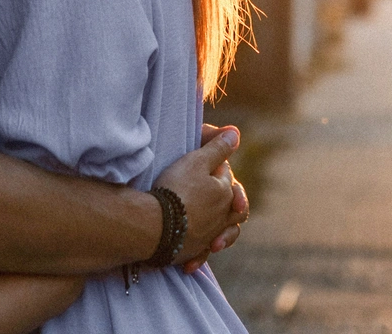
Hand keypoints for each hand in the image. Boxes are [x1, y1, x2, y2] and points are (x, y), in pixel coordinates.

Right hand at [154, 126, 240, 267]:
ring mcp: (208, 236)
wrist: (156, 224)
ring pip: (222, 235)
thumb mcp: (196, 161)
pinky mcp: (193, 251)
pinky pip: (200, 253)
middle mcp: (222, 218)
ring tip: (213, 232)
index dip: (218, 170)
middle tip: (220, 200)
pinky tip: (191, 260)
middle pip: (235, 212)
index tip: (205, 165)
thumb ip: (217, 148)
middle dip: (231, 205)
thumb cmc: (176, 189)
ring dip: (220, 234)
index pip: (229, 180)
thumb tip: (235, 133)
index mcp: (226, 194)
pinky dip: (197, 255)